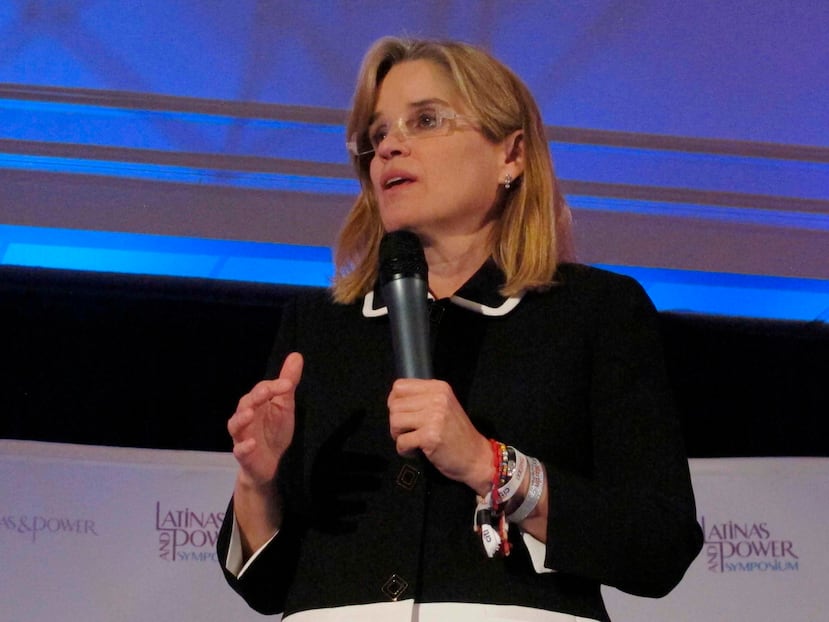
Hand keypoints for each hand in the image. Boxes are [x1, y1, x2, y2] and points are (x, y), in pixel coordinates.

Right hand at [228, 352, 303, 490]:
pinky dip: (243, 447)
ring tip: (250, 414)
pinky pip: (239, 450)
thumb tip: (296, 355)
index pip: (261, 390)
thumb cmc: (274, 431)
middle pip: (245, 404)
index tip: (289, 384)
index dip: (274, 386)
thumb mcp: (285, 406)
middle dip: (255, 398)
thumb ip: (288, 383)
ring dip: (241, 419)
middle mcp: (246, 417)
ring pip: (236, 425)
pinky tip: (251, 444)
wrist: (269, 463)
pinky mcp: (243, 454)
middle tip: (266, 393)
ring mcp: (242, 436)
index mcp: (256, 404)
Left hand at [387, 378, 491, 494]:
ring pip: (395, 421)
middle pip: (394, 405)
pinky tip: (415, 451)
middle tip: (409, 432)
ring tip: (412, 441)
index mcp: (439, 388)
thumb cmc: (456, 433)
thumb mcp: (444, 406)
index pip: (399, 386)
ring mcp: (434, 417)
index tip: (403, 414)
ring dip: (398, 436)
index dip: (394, 401)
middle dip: (396, 422)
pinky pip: (401, 442)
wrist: (476, 456)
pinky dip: (404, 450)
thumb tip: (393, 400)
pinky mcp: (431, 437)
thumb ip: (423, 398)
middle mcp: (437, 399)